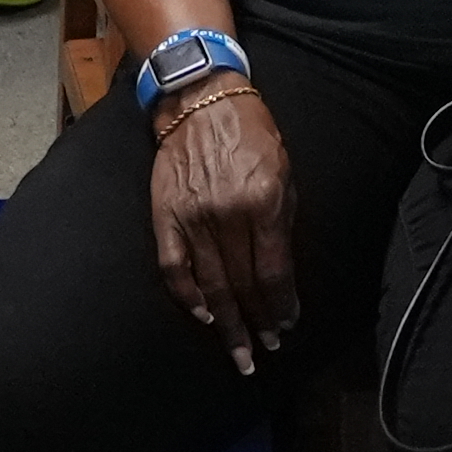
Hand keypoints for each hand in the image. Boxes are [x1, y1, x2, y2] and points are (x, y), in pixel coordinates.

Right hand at [151, 89, 300, 373]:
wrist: (201, 99)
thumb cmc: (251, 133)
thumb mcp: (283, 171)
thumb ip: (282, 222)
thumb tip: (282, 274)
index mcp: (262, 202)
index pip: (273, 272)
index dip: (282, 305)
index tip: (287, 326)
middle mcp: (227, 214)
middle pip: (243, 286)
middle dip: (257, 324)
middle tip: (265, 351)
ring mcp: (192, 217)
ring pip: (211, 286)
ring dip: (227, 323)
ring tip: (239, 351)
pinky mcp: (165, 216)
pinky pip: (174, 268)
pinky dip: (188, 296)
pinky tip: (202, 314)